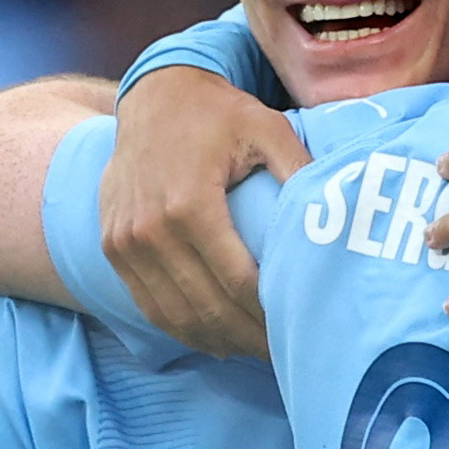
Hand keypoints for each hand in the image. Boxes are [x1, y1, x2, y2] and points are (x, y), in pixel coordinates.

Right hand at [106, 65, 301, 360]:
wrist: (151, 95)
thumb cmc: (216, 112)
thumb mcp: (266, 127)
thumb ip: (300, 169)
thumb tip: (336, 216)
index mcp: (190, 204)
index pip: (238, 282)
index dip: (271, 315)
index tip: (299, 330)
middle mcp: (150, 230)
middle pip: (208, 307)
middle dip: (249, 338)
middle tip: (285, 353)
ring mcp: (125, 243)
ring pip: (175, 316)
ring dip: (218, 341)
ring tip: (254, 350)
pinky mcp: (112, 248)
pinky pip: (148, 304)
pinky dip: (182, 328)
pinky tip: (215, 339)